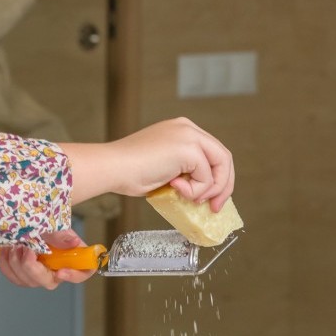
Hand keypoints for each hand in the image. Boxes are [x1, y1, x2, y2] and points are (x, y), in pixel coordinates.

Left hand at [0, 230, 96, 290]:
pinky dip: (6, 263)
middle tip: (26, 248)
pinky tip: (7, 249)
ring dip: (17, 262)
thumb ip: (60, 235)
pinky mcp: (21, 275)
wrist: (26, 221)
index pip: (82, 273)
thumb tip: (74, 242)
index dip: (73, 276)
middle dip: (32, 266)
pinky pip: (12, 276)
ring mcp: (37, 275)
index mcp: (71, 257)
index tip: (60, 271)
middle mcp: (55, 271)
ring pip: (27, 281)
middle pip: (47, 282)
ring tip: (16, 244)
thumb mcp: (53, 224)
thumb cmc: (44, 222)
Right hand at [58, 117, 234, 211]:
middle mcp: (187, 128)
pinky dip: (195, 190)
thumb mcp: (165, 167)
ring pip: (220, 166)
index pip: (213, 152)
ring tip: (186, 196)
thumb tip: (203, 191)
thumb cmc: (128, 171)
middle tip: (215, 207)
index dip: (218, 177)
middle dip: (223, 186)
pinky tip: (174, 187)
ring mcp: (188, 136)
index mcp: (181, 129)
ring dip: (208, 189)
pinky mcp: (188, 148)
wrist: (112, 168)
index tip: (213, 199)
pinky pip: (206, 177)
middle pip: (223, 157)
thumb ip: (185, 171)